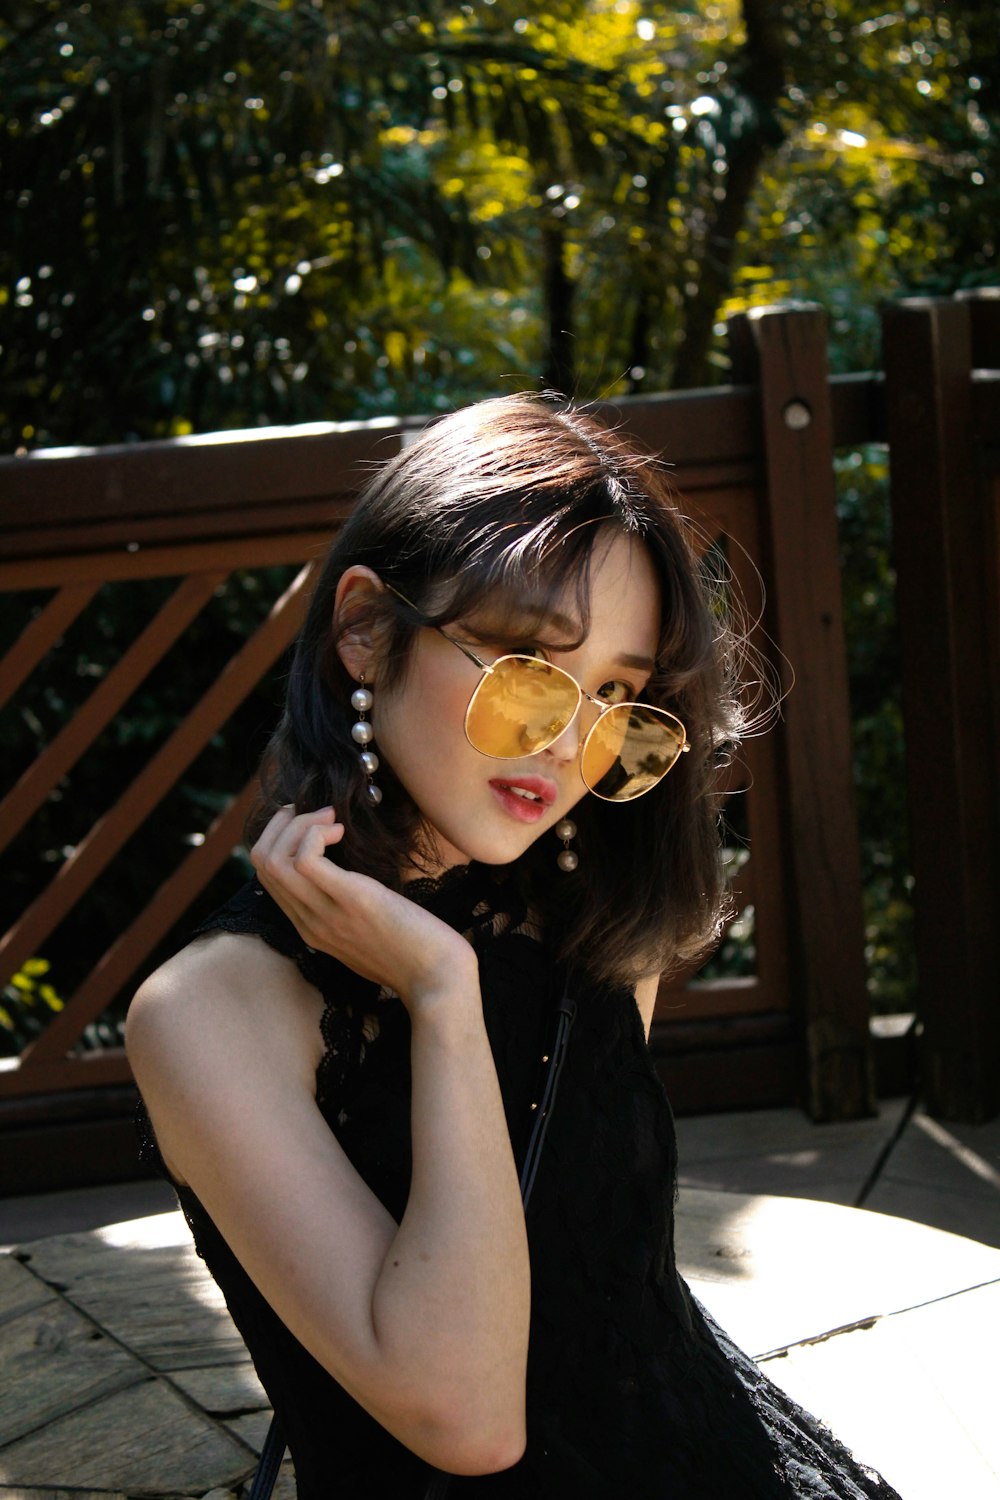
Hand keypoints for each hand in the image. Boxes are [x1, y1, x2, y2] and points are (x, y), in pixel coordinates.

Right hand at [249, 806, 477, 1010]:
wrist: (440, 981)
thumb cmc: (417, 952)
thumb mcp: (370, 932)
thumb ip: (350, 911)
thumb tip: (352, 879)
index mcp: (311, 929)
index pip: (268, 878)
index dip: (280, 839)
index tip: (313, 823)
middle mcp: (310, 923)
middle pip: (262, 865)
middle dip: (281, 824)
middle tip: (317, 812)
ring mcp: (327, 914)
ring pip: (274, 860)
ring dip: (297, 825)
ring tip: (330, 818)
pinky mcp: (352, 901)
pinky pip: (305, 860)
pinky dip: (315, 833)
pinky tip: (341, 831)